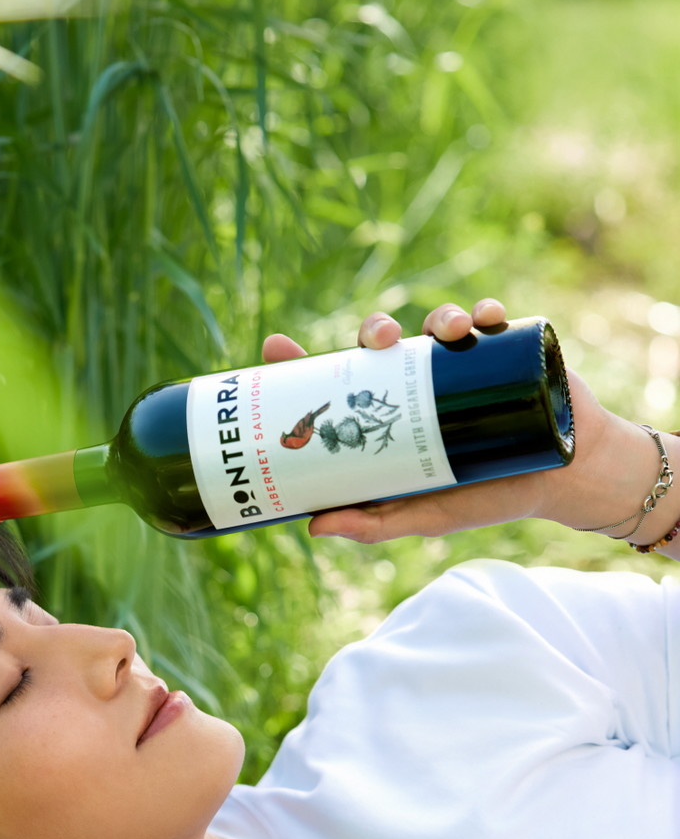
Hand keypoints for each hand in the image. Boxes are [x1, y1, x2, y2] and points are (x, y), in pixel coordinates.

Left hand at [260, 298, 630, 543]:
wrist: (565, 481)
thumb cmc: (488, 496)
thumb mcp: (427, 516)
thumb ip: (375, 523)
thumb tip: (314, 526)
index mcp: (390, 412)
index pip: (338, 381)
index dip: (302, 363)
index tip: (274, 346)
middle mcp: (419, 381)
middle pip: (383, 342)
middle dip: (374, 328)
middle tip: (379, 339)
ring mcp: (462, 362)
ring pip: (435, 322)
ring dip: (435, 315)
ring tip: (448, 331)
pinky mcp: (506, 350)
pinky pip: (490, 318)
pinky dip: (485, 311)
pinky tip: (485, 319)